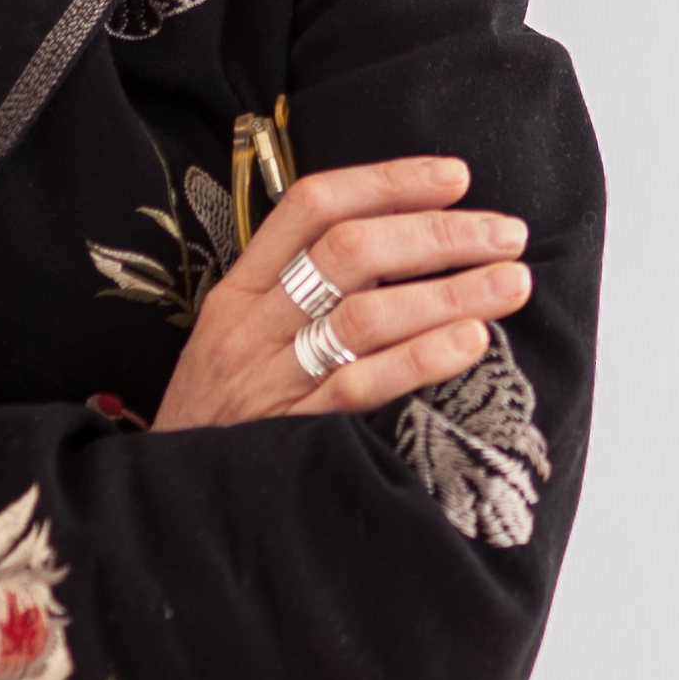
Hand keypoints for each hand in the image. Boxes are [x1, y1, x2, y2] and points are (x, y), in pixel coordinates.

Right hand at [151, 156, 529, 431]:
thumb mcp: (237, 336)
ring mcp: (269, 379)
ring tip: (512, 282)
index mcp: (240, 287)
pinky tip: (471, 341)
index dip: (386, 182)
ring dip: (448, 292)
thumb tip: (401, 248)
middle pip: (349, 252)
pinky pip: (360, 386)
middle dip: (436, 234)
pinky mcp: (290, 434)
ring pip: (364, 314)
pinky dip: (420, 358)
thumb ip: (299, 292)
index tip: (454, 177)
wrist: (167, 502)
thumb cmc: (217, 414)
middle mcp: (252, 324)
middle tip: (505, 232)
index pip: (311, 206)